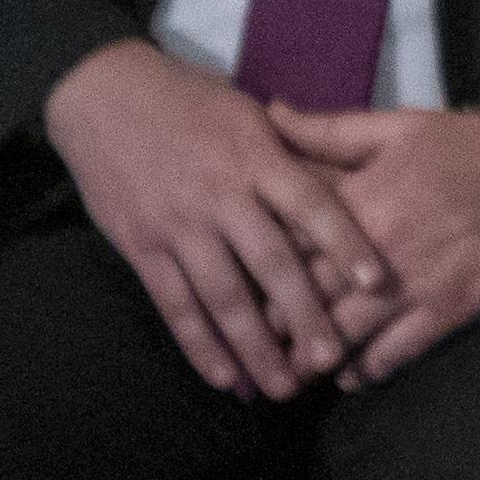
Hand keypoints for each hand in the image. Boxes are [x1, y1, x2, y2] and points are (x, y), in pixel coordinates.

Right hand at [40, 42, 390, 400]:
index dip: (346, 245)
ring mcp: (177, 225)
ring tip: (285, 386)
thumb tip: (352, 183)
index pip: (312, 206)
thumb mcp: (250, 114)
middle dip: (304, 316)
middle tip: (333, 359)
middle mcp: (220, 196)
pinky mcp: (140, 246)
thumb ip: (296, 152)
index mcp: (257, 158)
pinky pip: (174, 304)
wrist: (100, 93)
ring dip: (255, 347)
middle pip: (271, 264)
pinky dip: (200, 344)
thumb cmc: (191, 101)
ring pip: (223, 296)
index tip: (378, 283)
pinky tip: (225, 377)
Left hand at [268, 101, 479, 386]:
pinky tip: (350, 378)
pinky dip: (367, 369)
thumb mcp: (399, 127)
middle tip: (244, 345)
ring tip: (285, 373)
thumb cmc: (476, 145)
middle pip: (305, 297)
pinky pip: (398, 351)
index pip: (287, 242)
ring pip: (345, 333)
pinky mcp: (453, 307)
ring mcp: (418, 283)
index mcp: (362, 199)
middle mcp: (381, 248)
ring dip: (310, 357)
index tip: (225, 284)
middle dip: (269, 325)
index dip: (252, 267)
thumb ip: (329, 130)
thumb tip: (271, 114)